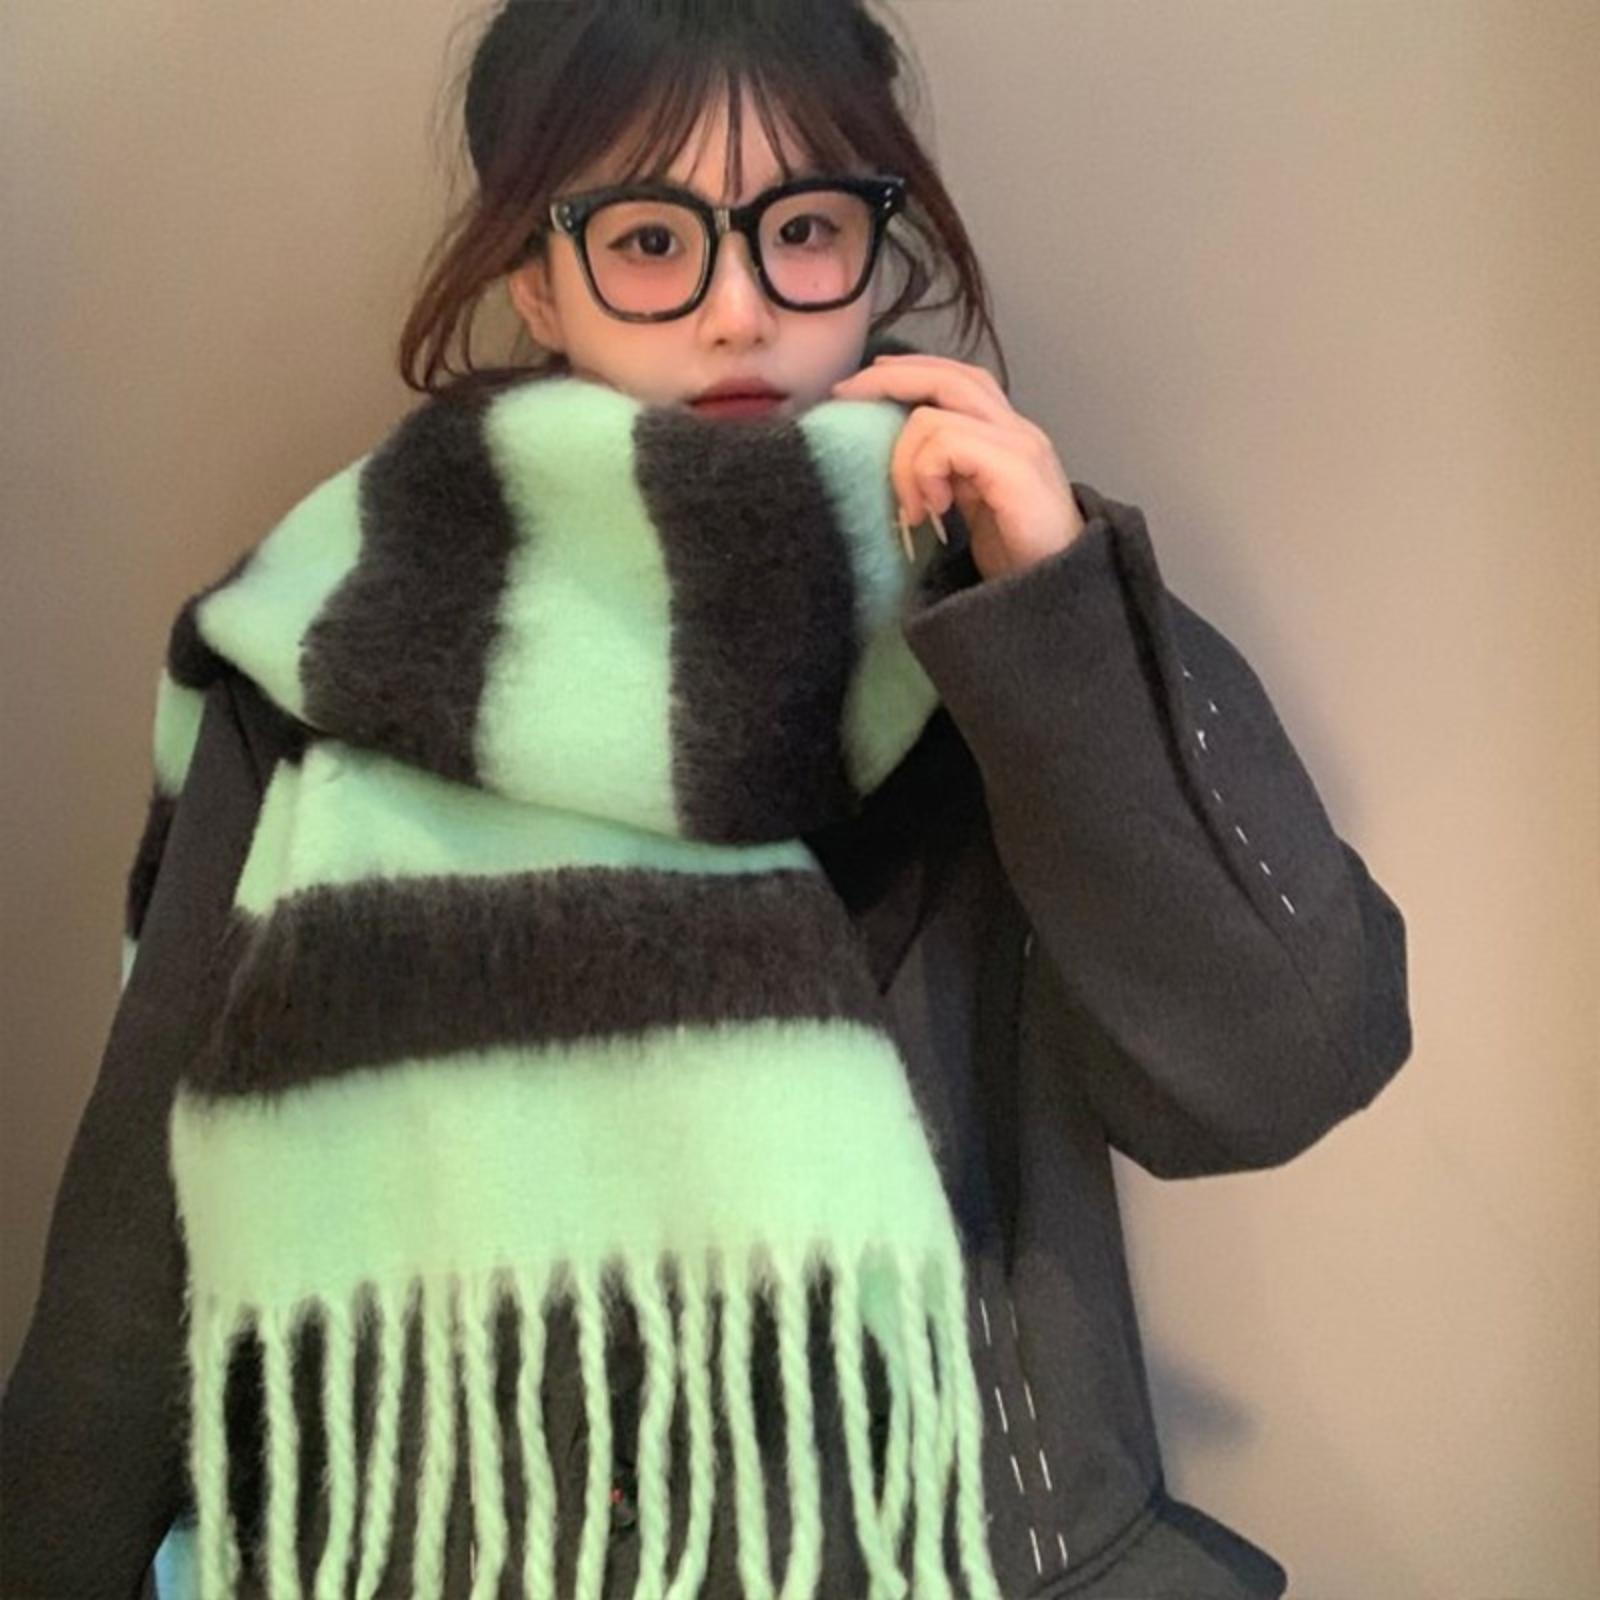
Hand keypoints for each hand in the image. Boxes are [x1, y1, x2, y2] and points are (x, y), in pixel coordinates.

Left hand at [828, 352, 1085, 580]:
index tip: (862, 385)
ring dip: (905, 460)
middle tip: (846, 397)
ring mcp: (1019, 445)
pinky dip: (925, 472)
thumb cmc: (1018, 559)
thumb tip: (900, 453)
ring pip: (936, 413)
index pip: (957, 377)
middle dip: (889, 381)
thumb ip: (948, 471)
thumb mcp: (972, 504)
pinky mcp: (1015, 468)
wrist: (1062, 593)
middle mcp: (1017, 429)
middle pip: (947, 376)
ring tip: (911, 507)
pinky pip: (948, 443)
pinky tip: (933, 509)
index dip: (909, 372)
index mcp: (1006, 433)